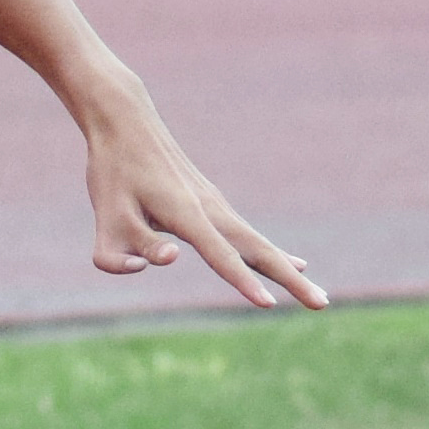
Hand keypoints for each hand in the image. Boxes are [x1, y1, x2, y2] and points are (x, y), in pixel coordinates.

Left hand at [76, 76, 322, 309]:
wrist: (126, 123)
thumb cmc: (113, 172)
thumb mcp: (106, 216)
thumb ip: (122, 251)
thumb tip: (167, 261)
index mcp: (185, 213)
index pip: (220, 255)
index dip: (242, 282)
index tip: (268, 304)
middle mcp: (210, 208)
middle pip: (258, 250)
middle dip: (291, 280)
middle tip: (322, 304)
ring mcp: (215, 205)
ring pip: (258, 243)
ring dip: (288, 270)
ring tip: (316, 296)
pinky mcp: (212, 204)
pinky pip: (248, 235)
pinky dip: (272, 253)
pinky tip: (292, 263)